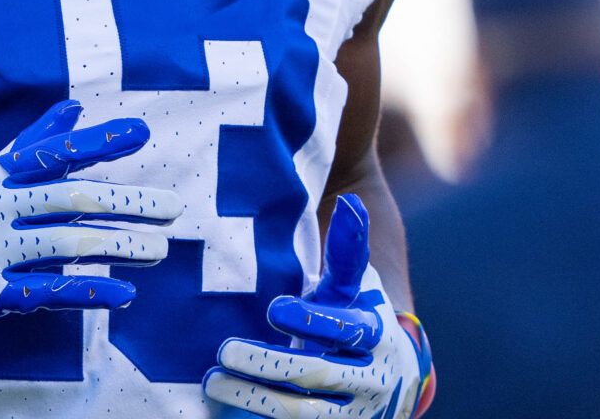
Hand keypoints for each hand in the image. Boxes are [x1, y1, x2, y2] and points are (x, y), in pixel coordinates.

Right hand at [0, 100, 183, 348]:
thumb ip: (35, 144)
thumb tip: (74, 107)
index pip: (55, 153)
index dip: (99, 143)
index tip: (142, 134)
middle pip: (71, 200)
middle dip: (126, 202)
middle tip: (174, 207)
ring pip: (66, 246)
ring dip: (117, 246)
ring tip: (160, 249)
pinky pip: (47, 292)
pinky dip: (88, 293)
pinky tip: (125, 294)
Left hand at [204, 194, 434, 417]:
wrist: (387, 385)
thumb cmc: (355, 322)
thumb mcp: (354, 289)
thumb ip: (348, 250)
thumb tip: (350, 202)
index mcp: (375, 337)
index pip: (345, 330)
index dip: (310, 320)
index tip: (273, 308)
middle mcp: (369, 381)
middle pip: (316, 375)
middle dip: (268, 363)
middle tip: (224, 350)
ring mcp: (351, 416)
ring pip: (299, 413)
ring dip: (253, 398)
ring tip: (212, 381)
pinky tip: (221, 413)